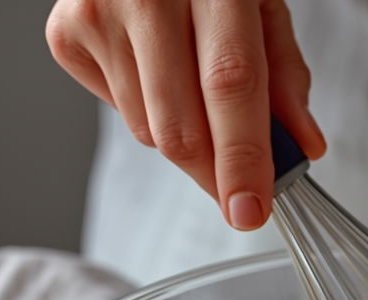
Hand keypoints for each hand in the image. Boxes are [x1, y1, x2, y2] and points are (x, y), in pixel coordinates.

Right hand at [46, 0, 325, 229]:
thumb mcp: (262, 5)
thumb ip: (285, 77)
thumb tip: (302, 148)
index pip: (230, 86)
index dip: (242, 158)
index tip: (250, 211)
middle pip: (180, 128)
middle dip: (215, 174)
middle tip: (240, 189)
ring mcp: (96, 13)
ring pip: (149, 132)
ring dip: (184, 134)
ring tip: (191, 83)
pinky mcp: (65, 35)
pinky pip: (120, 114)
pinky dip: (147, 110)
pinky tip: (154, 68)